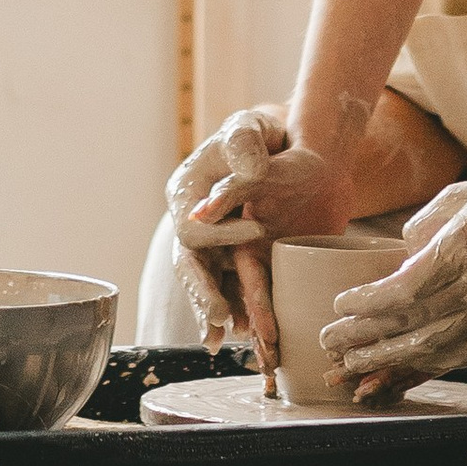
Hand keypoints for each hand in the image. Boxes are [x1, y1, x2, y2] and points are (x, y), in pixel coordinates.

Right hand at [166, 111, 354, 360]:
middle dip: (203, 292)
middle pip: (189, 265)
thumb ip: (243, 145)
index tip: (257, 229)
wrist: (279, 148)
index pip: (190, 227)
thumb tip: (247, 175)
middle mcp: (193, 220)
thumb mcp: (249, 128)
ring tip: (229, 337)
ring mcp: (212, 243)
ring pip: (207, 284)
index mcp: (186, 191)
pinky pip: (228, 288)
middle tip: (220, 316)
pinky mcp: (231, 256)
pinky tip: (247, 333)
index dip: (218, 235)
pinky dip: (235, 310)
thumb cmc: (259, 133)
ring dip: (216, 311)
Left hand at [319, 176, 466, 397]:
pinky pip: (461, 357)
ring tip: (354, 368)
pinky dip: (427, 368)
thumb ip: (423, 228)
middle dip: (366, 340)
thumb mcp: (463, 196)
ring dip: (389, 362)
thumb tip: (398, 258)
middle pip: (412, 328)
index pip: (404, 292)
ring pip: (434, 350)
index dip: (368, 305)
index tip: (340, 305)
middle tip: (329, 345)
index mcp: (465, 251)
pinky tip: (402, 373)